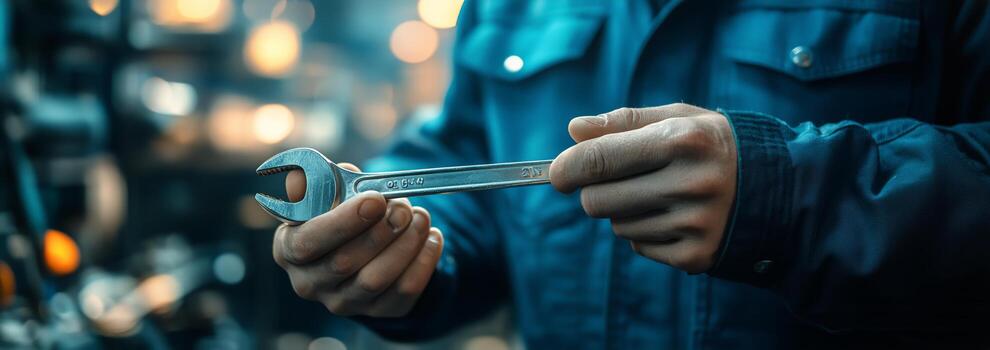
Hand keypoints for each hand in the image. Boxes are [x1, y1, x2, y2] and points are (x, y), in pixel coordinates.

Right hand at [272, 164, 443, 316]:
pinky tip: (432, 238)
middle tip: (402, 208)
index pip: (306, 244)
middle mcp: (310, 283)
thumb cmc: (340, 212)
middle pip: (344, 264)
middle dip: (380, 231)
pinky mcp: (377, 311)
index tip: (374, 200)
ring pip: (376, 280)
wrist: (364, 244)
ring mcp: (343, 302)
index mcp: (288, 249)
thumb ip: (334, 182)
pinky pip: (404, 291)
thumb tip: (349, 176)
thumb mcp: (329, 192)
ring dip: (405, 244)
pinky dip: (424, 261)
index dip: (342, 222)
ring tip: (420, 217)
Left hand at [549, 103, 736, 272]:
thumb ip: (624, 122)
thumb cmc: (716, 147)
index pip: (600, 159)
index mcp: (681, 140)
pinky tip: (676, 217)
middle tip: (618, 180)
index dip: (567, 167)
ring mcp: (694, 224)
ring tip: (662, 195)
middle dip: (596, 191)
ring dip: (625, 211)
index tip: (556, 173)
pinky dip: (647, 233)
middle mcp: (689, 184)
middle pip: (598, 201)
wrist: (784, 190)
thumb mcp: (680, 118)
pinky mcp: (696, 256)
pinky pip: (640, 246)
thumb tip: (574, 130)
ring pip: (617, 226)